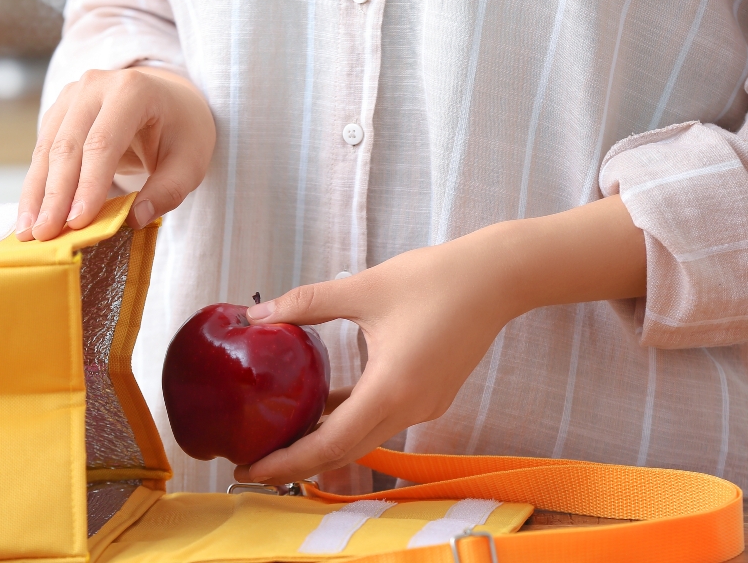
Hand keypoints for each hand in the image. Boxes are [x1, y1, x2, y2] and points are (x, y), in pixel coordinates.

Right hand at [17, 67, 215, 240]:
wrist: (169, 98)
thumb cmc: (182, 131)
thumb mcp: (191, 162)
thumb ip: (167, 191)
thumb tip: (134, 221)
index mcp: (132, 91)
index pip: (103, 143)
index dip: (88, 184)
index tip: (78, 222)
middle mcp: (95, 85)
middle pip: (68, 146)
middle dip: (55, 195)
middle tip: (45, 235)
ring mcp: (72, 95)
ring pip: (46, 149)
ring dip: (36, 193)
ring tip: (28, 232)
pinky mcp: (59, 111)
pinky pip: (42, 150)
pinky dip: (36, 184)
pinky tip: (31, 215)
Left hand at [233, 196, 646, 484]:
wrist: (498, 279)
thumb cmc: (434, 279)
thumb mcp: (364, 287)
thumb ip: (308, 303)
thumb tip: (256, 314)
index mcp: (391, 389)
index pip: (329, 444)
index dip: (287, 461)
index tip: (250, 468)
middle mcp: (410, 409)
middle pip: (345, 451)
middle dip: (297, 462)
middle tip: (253, 461)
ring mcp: (424, 407)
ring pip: (364, 437)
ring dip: (324, 442)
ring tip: (280, 437)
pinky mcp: (431, 397)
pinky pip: (381, 419)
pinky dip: (350, 421)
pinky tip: (322, 407)